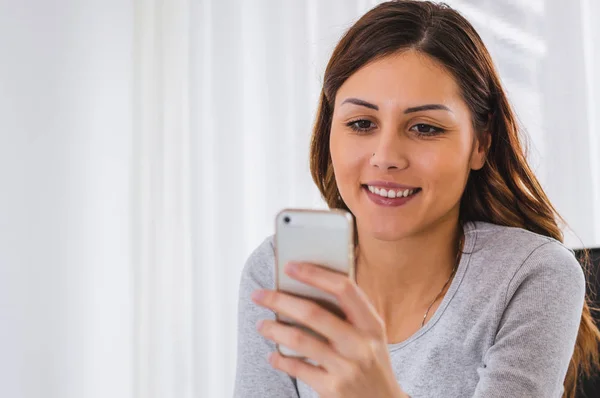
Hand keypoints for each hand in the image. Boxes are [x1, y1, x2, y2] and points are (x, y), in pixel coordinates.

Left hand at [251, 261, 407, 397]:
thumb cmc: (370, 360)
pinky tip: (273, 356)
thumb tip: (305, 285)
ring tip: (261, 324)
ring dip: (274, 330)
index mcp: (372, 324)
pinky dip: (281, 360)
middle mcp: (361, 344)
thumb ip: (349, 313)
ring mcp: (347, 367)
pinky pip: (298, 369)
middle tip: (259, 294)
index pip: (344, 289)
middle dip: (280, 300)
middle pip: (313, 313)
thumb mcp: (371, 335)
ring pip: (301, 341)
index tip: (290, 266)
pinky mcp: (333, 388)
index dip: (315, 274)